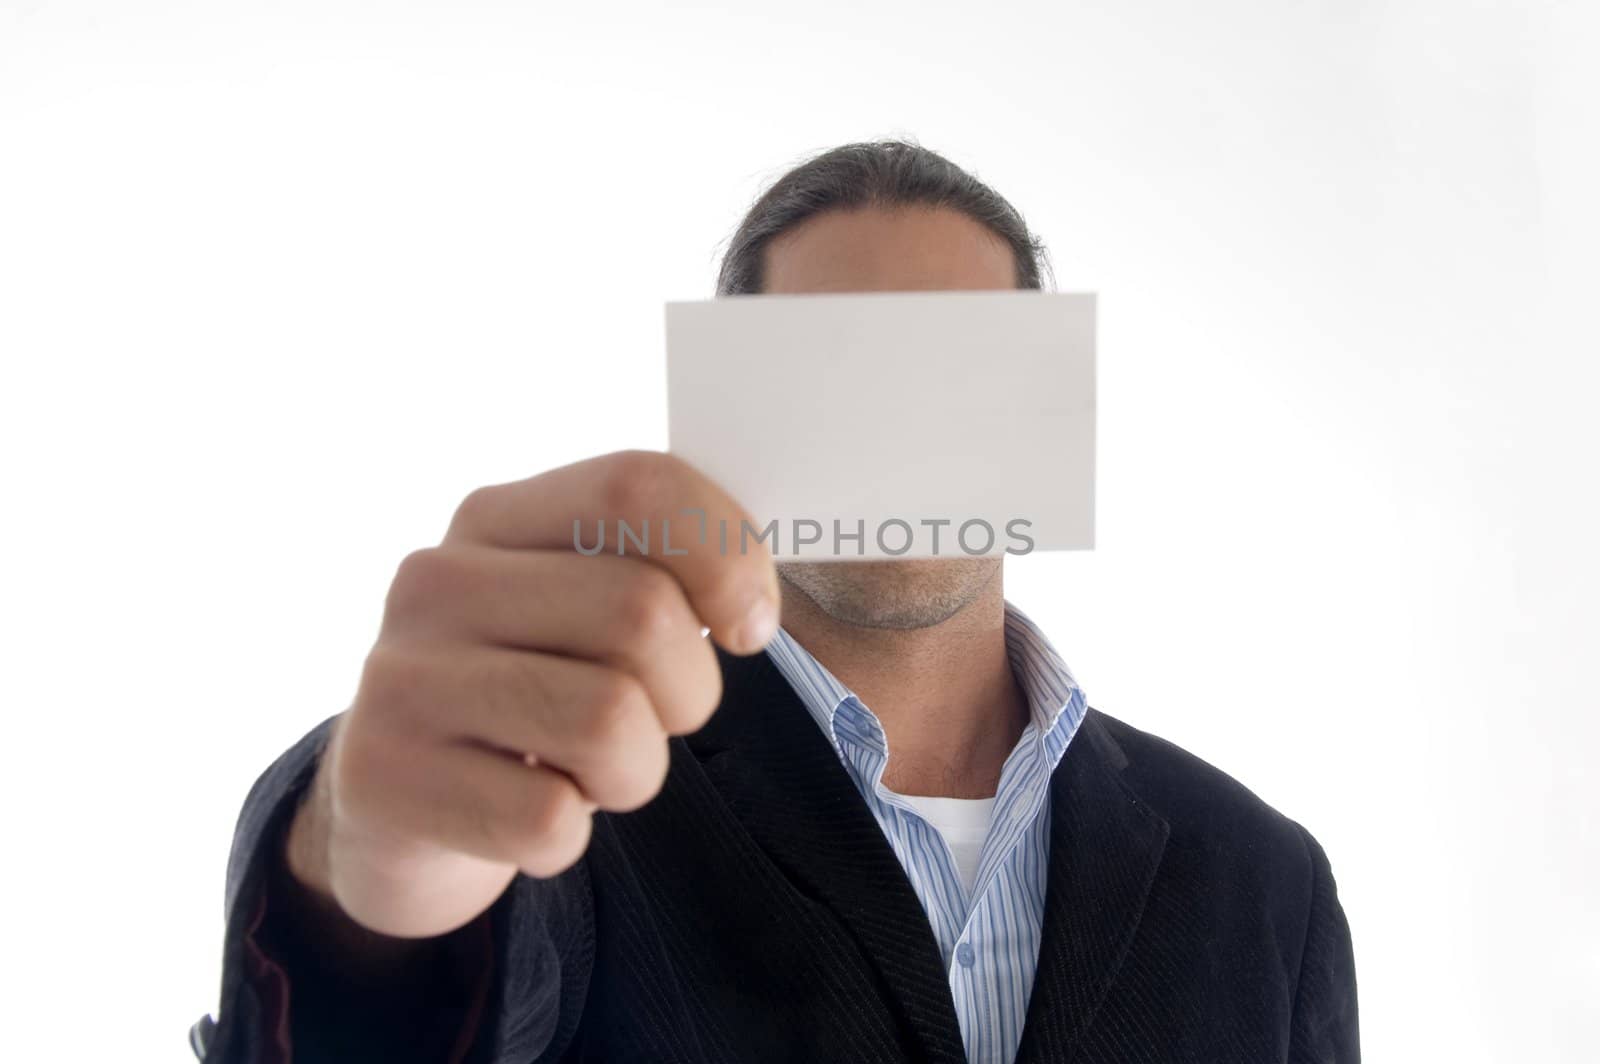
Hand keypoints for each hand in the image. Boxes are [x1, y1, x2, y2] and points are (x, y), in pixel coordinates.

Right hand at [286, 450, 779, 938]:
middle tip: (654, 720)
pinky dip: (566, 838)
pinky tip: (527, 814)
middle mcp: (437, 580)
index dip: (725, 555)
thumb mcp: (577, 610)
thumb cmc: (530, 691)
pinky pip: (549, 821)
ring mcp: (401, 678)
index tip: (750, 626)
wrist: (391, 802)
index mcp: (496, 516)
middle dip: (688, 690)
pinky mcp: (385, 778)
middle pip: (642, 613)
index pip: (638, 486)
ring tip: (591, 772)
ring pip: (610, 721)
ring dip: (634, 772)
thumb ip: (658, 571)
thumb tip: (755, 599)